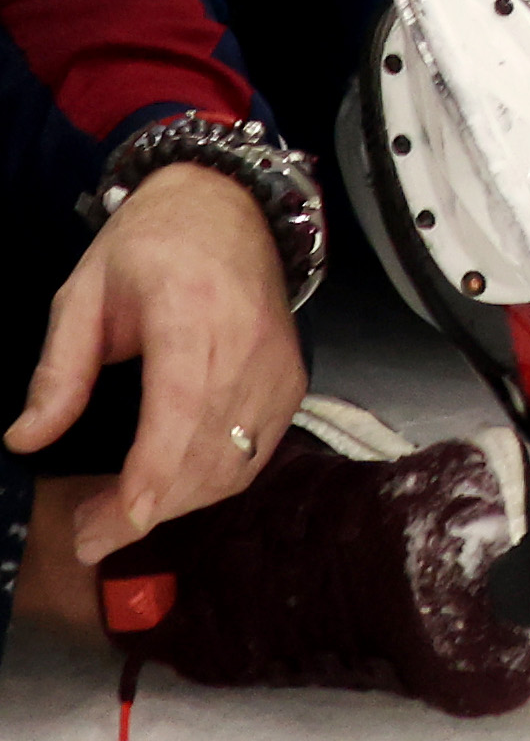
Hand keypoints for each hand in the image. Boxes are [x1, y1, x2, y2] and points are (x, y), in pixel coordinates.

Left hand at [10, 162, 299, 571]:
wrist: (229, 205)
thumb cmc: (150, 243)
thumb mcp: (83, 293)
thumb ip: (59, 370)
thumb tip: (25, 439)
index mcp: (190, 312)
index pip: (181, 409)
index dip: (153, 475)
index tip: (114, 523)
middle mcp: (247, 344)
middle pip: (209, 452)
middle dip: (148, 509)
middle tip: (87, 534)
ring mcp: (279, 365)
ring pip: (237, 462)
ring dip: (180, 503)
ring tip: (119, 516)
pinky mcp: (291, 380)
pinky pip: (258, 451)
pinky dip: (216, 481)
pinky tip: (172, 488)